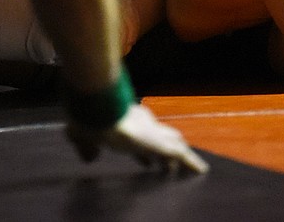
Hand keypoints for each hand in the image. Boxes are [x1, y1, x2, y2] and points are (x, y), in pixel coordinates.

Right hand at [66, 103, 209, 174]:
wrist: (100, 112)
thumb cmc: (88, 120)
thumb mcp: (81, 136)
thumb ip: (87, 147)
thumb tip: (89, 158)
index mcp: (125, 120)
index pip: (139, 137)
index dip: (144, 151)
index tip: (147, 162)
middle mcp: (143, 122)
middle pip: (160, 137)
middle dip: (164, 152)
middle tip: (168, 167)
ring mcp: (154, 132)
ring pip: (174, 144)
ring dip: (179, 157)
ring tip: (187, 169)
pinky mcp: (162, 143)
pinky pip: (183, 155)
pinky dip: (192, 163)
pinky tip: (201, 171)